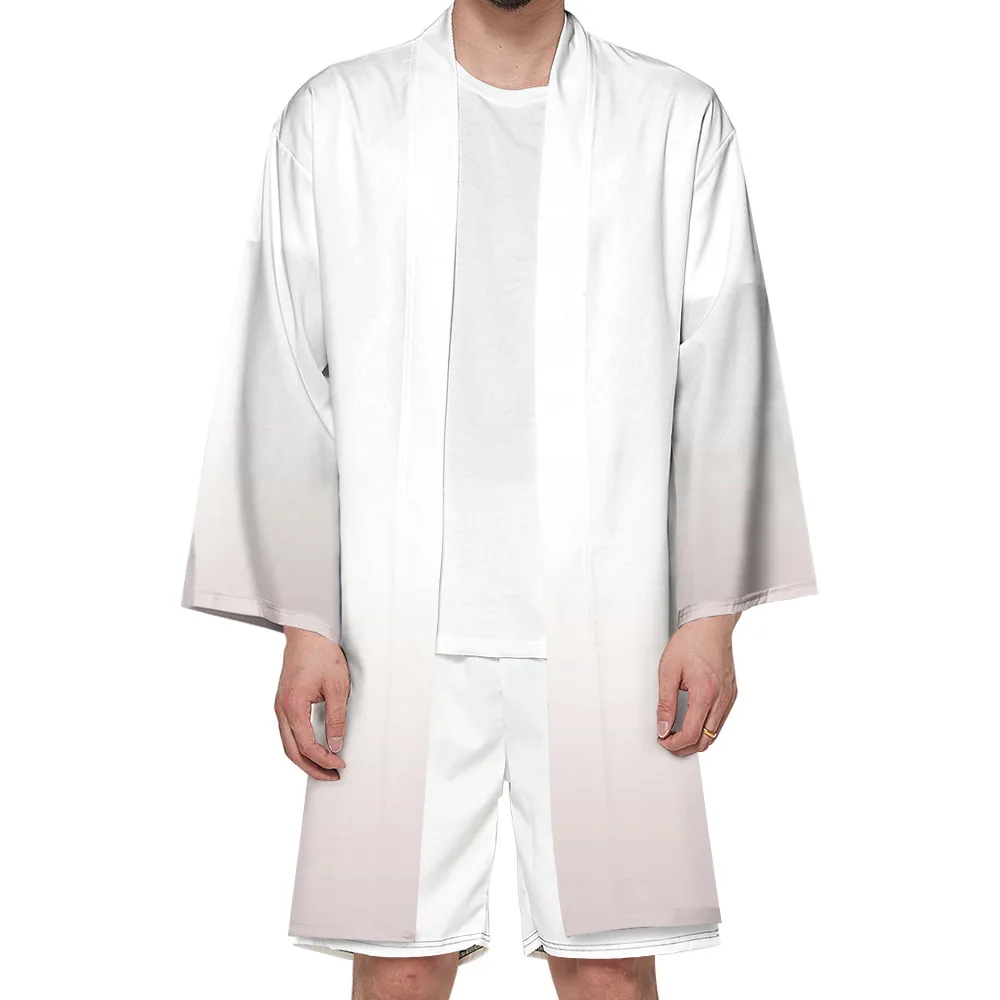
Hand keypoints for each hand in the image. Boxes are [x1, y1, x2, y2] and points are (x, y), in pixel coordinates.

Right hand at [275, 627, 349, 779]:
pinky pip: (288, 732)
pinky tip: (312, 749)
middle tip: (332, 776)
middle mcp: (281, 709)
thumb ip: (336, 718)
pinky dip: (299, 746)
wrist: (307, 632)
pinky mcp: (283, 702)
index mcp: (292, 706)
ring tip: (324, 767)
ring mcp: (279, 706)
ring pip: (288, 744)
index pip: (307, 745)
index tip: (341, 764)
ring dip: (305, 759)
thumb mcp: (337, 686)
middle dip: (312, 768)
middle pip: (292, 751)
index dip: (325, 759)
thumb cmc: (321, 654)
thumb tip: (336, 744)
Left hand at [657, 613, 738, 755]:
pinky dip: (706, 728)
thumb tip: (663, 727)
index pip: (691, 735)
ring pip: (714, 734)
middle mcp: (722, 700)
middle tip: (667, 740)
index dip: (673, 744)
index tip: (662, 740)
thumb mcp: (668, 671)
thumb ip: (665, 703)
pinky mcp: (732, 694)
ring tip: (677, 733)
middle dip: (684, 747)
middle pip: (705, 741)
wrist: (711, 624)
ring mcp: (730, 698)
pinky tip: (692, 721)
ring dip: (696, 739)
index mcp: (705, 694)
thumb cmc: (691, 641)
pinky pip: (720, 721)